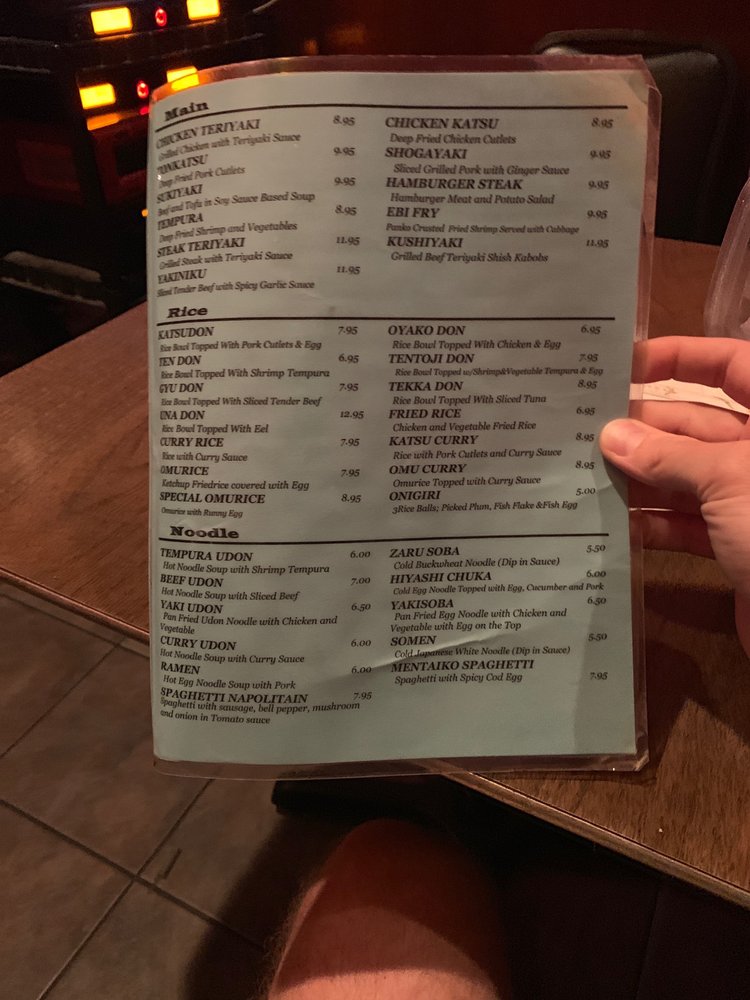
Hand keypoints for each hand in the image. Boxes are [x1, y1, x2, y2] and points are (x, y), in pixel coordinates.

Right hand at [599, 336, 749, 656]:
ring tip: (583, 474)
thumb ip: (668, 457)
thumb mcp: (728, 481)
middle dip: (645, 429)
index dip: (681, 358)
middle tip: (583, 430)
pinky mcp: (738, 547)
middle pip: (698, 425)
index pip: (731, 365)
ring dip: (640, 478)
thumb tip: (611, 436)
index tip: (624, 363)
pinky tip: (613, 522)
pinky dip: (653, 524)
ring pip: (687, 477)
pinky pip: (688, 525)